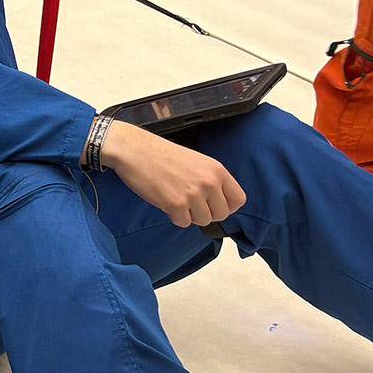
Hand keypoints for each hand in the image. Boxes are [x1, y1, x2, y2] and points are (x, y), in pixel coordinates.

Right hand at [100, 121, 246, 227]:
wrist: (134, 149)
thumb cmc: (159, 154)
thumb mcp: (196, 162)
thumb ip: (211, 180)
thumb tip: (218, 203)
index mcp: (216, 170)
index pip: (238, 199)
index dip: (226, 206)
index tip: (214, 205)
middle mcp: (209, 182)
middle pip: (221, 214)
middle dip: (205, 212)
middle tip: (189, 202)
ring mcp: (193, 194)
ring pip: (202, 220)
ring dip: (189, 214)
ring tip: (175, 197)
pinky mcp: (176, 204)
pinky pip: (182, 222)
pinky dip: (173, 216)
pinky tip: (164, 200)